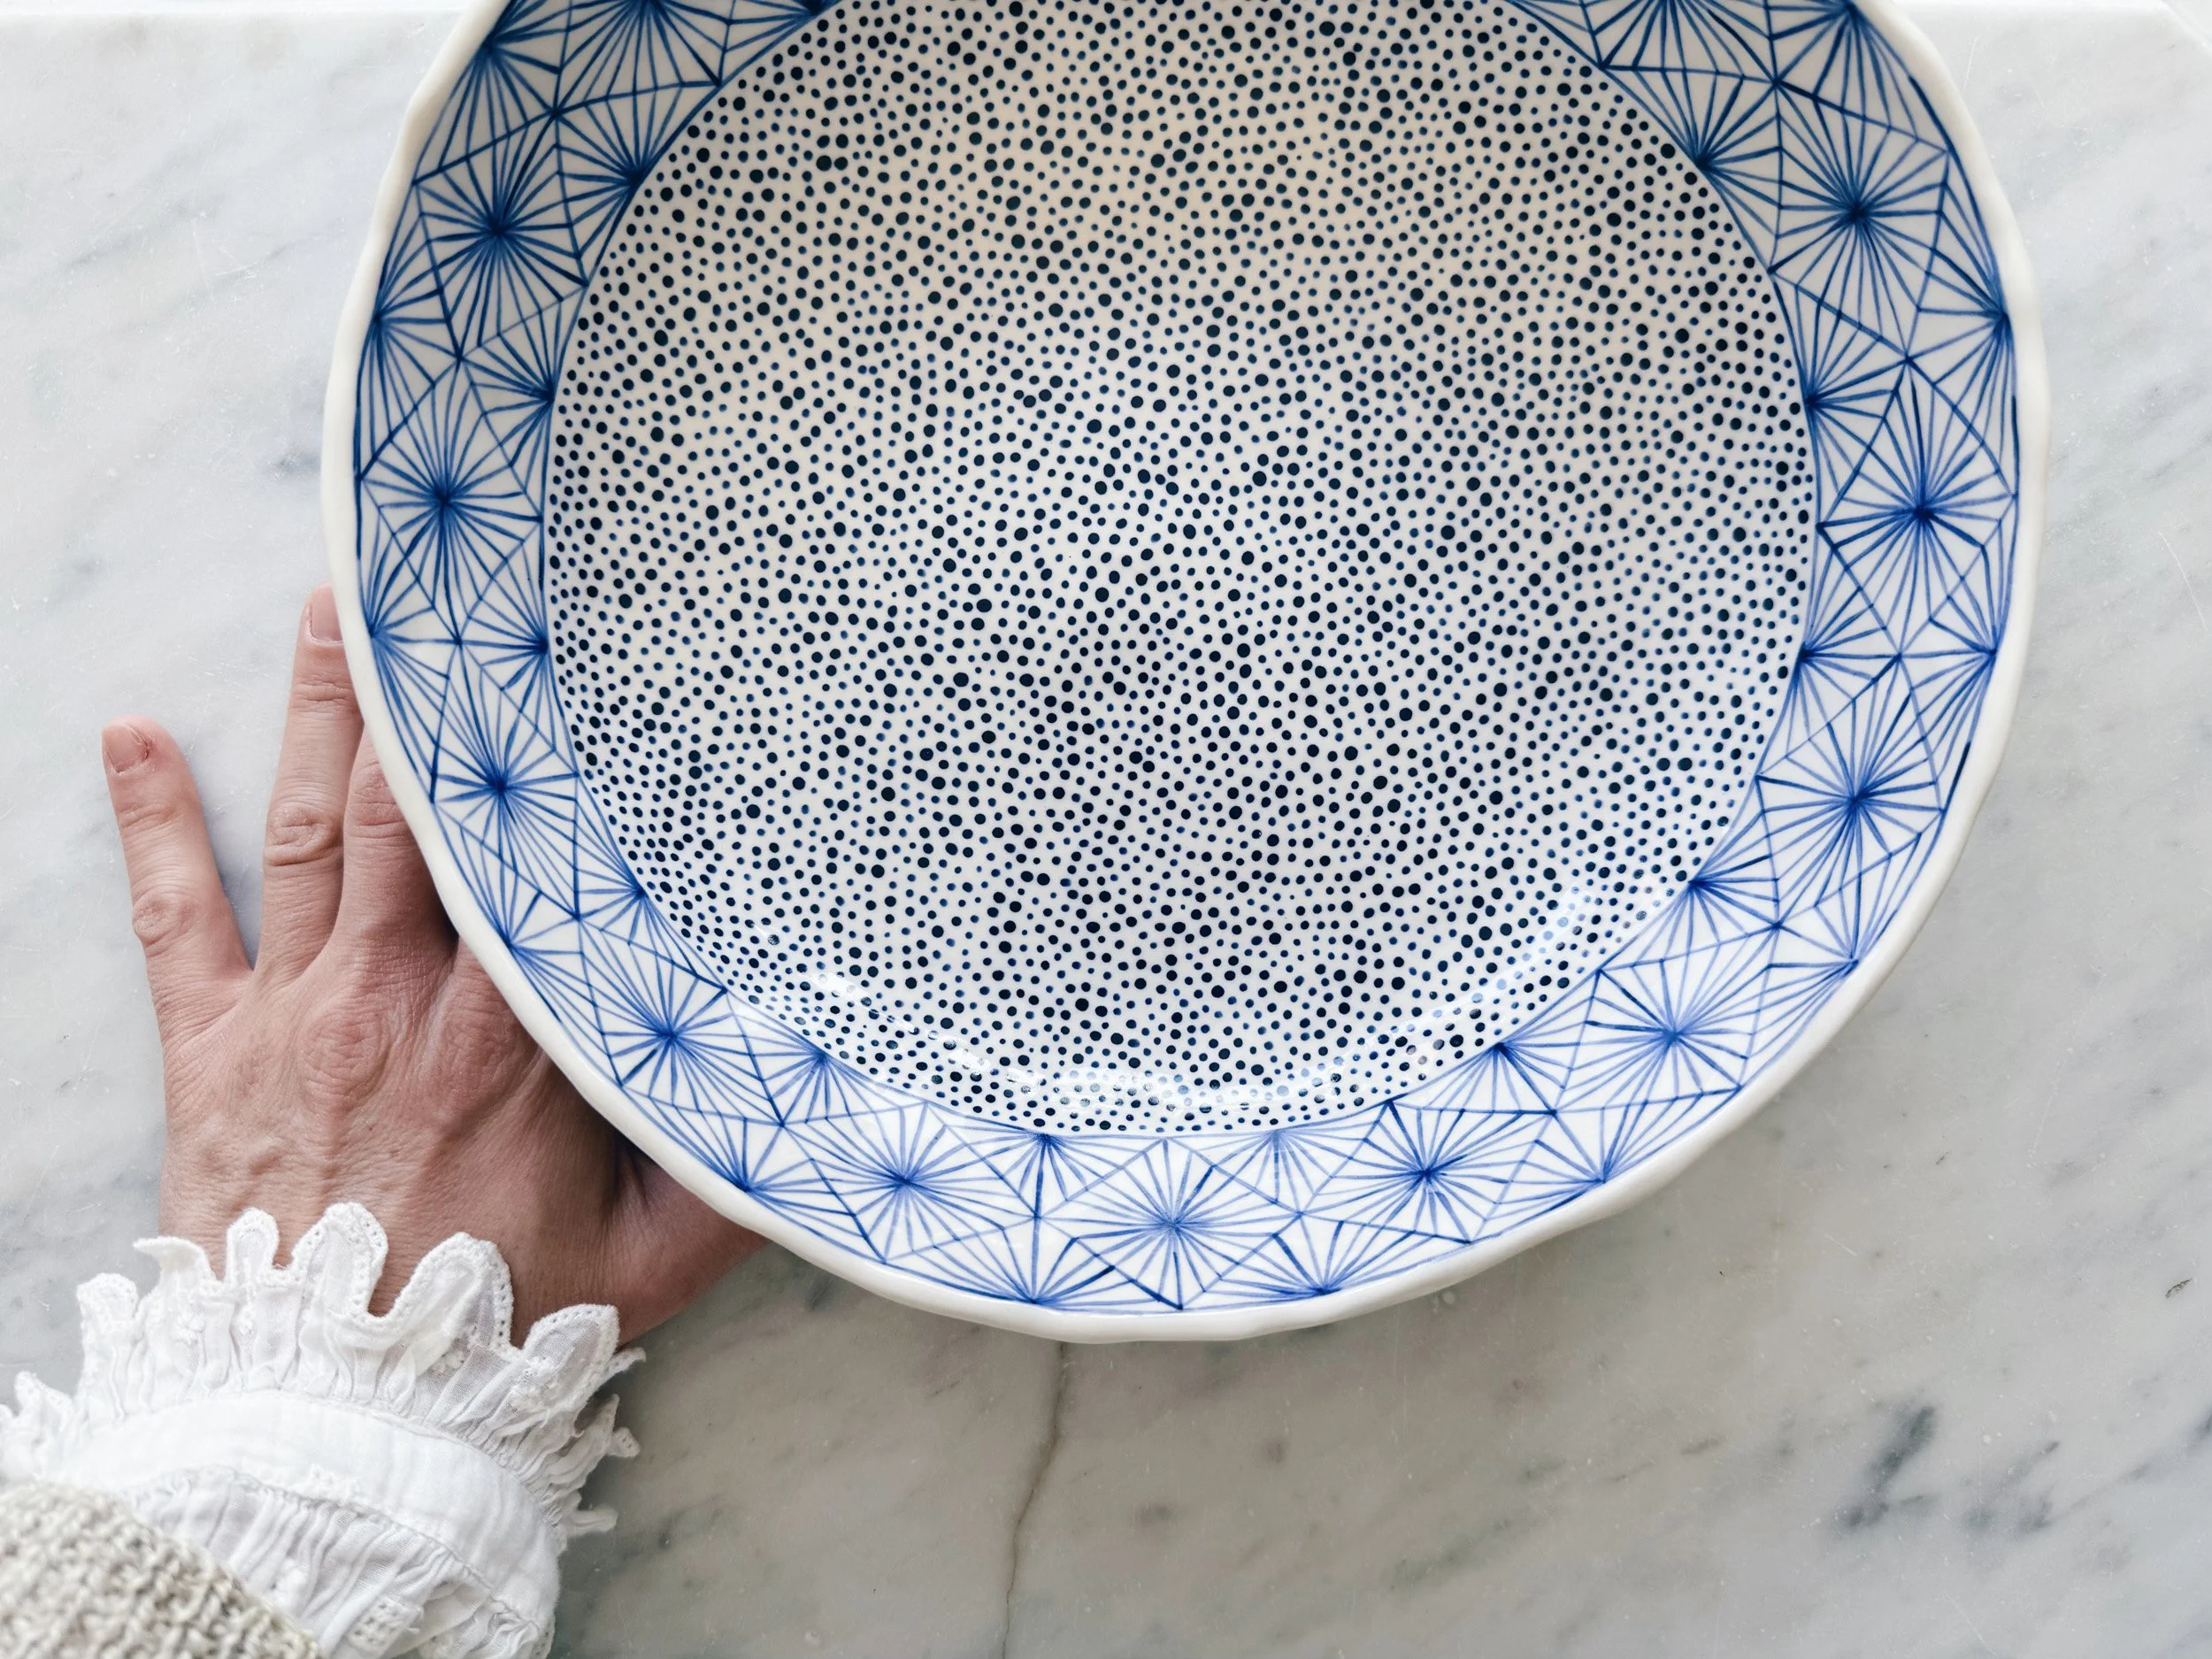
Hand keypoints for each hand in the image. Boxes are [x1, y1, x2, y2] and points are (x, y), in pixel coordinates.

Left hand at [102, 585, 758, 1339]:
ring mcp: (296, 1008)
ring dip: (312, 708)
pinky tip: (129, 735)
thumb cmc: (498, 1326)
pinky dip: (152, 822)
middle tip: (434, 574)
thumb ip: (739, 1169)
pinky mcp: (211, 1047)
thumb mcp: (656, 1256)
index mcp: (511, 1030)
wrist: (332, 1407)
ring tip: (325, 604)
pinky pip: (177, 916)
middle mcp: (401, 990)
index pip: (529, 860)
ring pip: (307, 826)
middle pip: (409, 803)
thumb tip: (826, 1100)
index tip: (564, 665)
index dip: (544, 757)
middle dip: (423, 680)